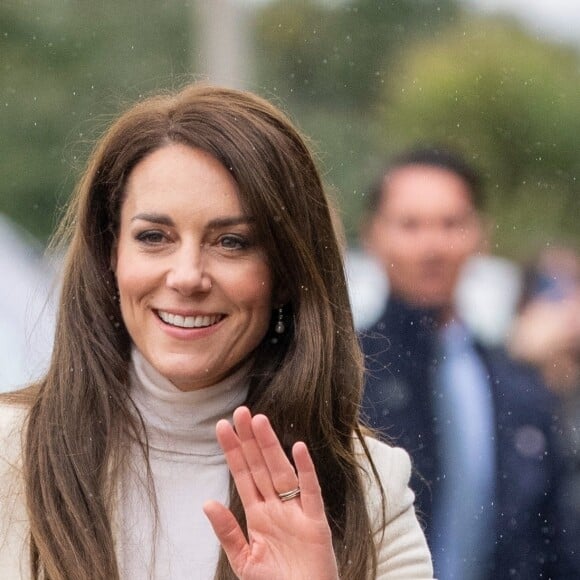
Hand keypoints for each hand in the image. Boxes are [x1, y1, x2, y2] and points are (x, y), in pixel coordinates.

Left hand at [203, 406, 338, 579]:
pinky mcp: (316, 522)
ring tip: (259, 422)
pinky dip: (306, 470)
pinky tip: (298, 449)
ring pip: (281, 472)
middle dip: (250, 439)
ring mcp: (296, 512)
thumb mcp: (244, 561)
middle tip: (240, 412)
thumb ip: (228, 531)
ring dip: (271, 447)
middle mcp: (276, 507)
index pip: (243, 475)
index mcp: (258, 515)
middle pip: (260, 466)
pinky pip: (311, 491)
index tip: (223, 427)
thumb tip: (207, 503)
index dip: (233, 451)